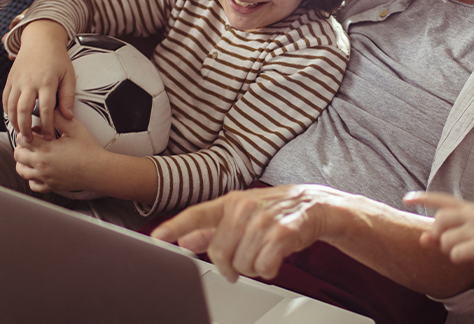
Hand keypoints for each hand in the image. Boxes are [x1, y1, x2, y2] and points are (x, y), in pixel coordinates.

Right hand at [3, 20, 75, 140]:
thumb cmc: (58, 59)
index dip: (47, 125)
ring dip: (14, 123)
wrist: (40, 40)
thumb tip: (68, 117)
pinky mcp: (10, 80)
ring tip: (20, 135)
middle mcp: (29, 81)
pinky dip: (7, 111)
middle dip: (25, 128)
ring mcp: (17, 81)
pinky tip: (13, 120)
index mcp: (46, 81)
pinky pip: (5, 99)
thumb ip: (68, 96)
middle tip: (30, 142)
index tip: (50, 137)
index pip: (45, 108)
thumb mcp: (68, 75)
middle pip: (23, 109)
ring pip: (11, 106)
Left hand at [13, 113, 105, 193]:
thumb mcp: (75, 128)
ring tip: (33, 156)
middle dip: (22, 146)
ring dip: (23, 162)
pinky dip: (32, 178)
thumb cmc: (89, 150)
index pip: (21, 139)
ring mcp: (45, 177)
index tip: (35, 131)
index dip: (26, 133)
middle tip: (33, 142)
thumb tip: (49, 110)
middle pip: (18, 155)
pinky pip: (33, 185)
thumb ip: (59, 118)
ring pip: (21, 171)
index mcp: (46, 149)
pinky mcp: (51, 186)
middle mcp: (42, 164)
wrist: (98, 170)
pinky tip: (40, 171)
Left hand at [151, 185, 338, 282]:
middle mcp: (244, 209)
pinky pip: (263, 266)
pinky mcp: (282, 233)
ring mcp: (263, 220)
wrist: (315, 205)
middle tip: (241, 264)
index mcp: (231, 203)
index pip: (197, 214)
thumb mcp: (241, 215)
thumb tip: (184, 240)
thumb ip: (211, 230)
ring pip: (242, 264)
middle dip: (230, 265)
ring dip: (253, 268)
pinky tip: (274, 260)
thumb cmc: (275, 211)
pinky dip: (268, 270)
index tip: (157, 236)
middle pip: (219, 252)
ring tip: (263, 255)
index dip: (176, 226)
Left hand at [404, 191, 473, 274]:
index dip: (422, 198)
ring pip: (445, 240)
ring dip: (448, 250)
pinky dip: (457, 259)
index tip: (405, 198)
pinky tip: (467, 258)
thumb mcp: (467, 236)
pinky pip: (456, 253)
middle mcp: (473, 215)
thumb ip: (443, 236)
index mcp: (469, 209)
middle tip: (446, 244)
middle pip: (439, 220)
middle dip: (437, 234)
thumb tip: (422, 238)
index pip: (441, 199)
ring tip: (462, 252)